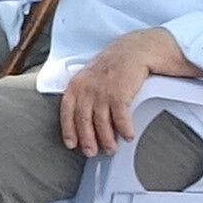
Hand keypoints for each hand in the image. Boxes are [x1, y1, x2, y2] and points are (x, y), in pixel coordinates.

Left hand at [58, 33, 169, 153]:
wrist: (134, 50)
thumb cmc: (113, 65)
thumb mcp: (90, 76)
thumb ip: (83, 93)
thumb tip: (82, 118)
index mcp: (76, 85)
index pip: (67, 112)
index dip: (69, 131)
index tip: (72, 144)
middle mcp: (87, 89)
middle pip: (84, 122)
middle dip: (88, 141)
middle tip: (93, 152)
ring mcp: (103, 92)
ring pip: (102, 124)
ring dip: (108, 140)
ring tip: (112, 148)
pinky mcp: (120, 94)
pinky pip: (120, 119)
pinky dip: (125, 130)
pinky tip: (128, 136)